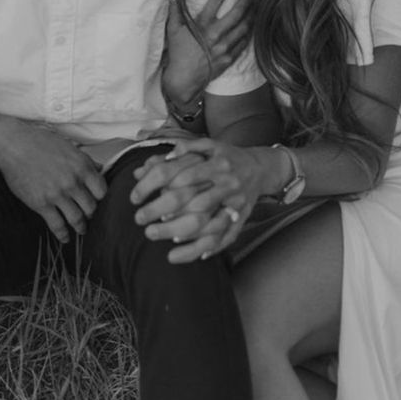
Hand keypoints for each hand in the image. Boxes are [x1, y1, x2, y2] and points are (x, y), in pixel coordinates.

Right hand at [0, 120, 106, 244]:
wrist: (14, 146)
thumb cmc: (40, 142)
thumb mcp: (68, 147)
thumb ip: (86, 160)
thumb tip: (99, 168)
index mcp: (82, 166)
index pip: (102, 191)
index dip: (100, 198)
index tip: (97, 201)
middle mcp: (73, 182)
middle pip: (91, 207)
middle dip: (91, 214)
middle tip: (89, 216)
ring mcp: (57, 194)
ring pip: (77, 218)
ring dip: (80, 227)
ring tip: (81, 230)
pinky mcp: (41, 204)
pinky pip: (57, 225)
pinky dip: (63, 234)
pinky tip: (65, 238)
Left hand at [129, 137, 267, 262]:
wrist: (261, 168)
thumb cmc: (228, 156)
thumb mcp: (209, 145)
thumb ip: (185, 149)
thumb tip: (163, 159)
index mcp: (217, 164)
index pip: (184, 177)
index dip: (160, 188)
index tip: (138, 198)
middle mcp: (227, 184)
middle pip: (195, 204)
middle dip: (167, 216)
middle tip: (143, 224)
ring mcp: (236, 203)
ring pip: (211, 224)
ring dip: (189, 235)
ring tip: (167, 238)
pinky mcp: (243, 217)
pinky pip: (228, 237)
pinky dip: (213, 247)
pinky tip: (196, 254)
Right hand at [163, 0, 253, 105]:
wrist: (184, 80)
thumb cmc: (178, 53)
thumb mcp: (174, 30)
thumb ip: (175, 11)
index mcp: (202, 25)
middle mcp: (216, 35)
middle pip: (238, 12)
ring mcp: (225, 47)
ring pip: (245, 26)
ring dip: (252, 13)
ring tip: (257, 3)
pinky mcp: (230, 58)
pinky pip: (244, 42)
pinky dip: (249, 32)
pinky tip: (252, 24)